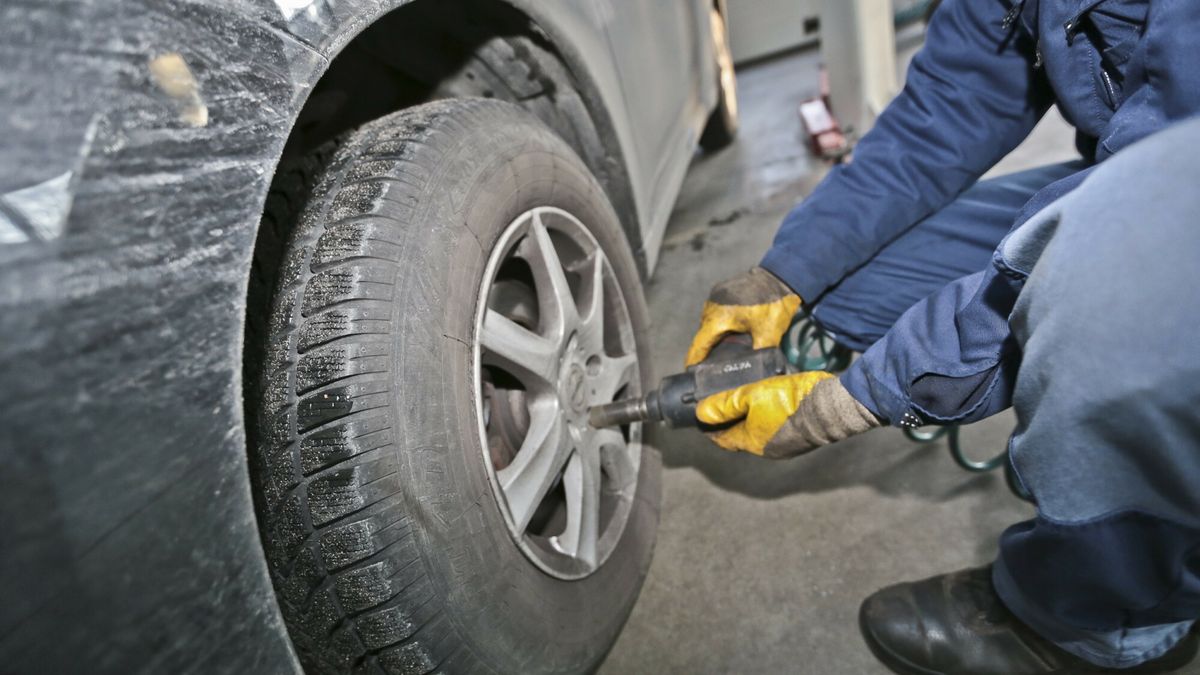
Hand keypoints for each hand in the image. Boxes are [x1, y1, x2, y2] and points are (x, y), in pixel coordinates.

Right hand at [685, 267, 800, 366]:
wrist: (782, 276)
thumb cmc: (774, 303)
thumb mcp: (769, 333)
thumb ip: (760, 353)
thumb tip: (758, 370)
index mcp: (718, 317)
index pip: (699, 345)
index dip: (694, 361)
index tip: (691, 374)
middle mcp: (711, 306)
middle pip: (704, 335)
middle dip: (708, 350)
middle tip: (715, 366)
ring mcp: (715, 296)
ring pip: (710, 323)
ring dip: (716, 335)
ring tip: (726, 349)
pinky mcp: (722, 290)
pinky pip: (716, 312)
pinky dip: (722, 323)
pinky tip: (734, 330)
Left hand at [696, 372, 880, 457]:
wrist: (831, 407)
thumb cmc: (790, 401)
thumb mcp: (752, 395)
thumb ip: (725, 404)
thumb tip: (702, 412)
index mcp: (751, 442)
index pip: (722, 439)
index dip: (711, 428)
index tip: (704, 417)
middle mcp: (768, 450)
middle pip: (741, 436)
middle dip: (731, 422)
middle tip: (724, 404)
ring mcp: (786, 446)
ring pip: (761, 433)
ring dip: (752, 419)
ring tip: (748, 399)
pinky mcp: (801, 439)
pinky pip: (778, 430)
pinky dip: (770, 418)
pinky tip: (772, 402)